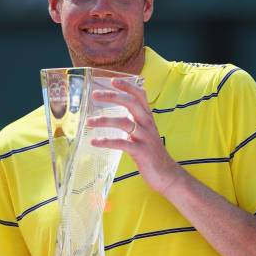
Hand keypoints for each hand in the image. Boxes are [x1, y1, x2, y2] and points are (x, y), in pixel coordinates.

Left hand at [88, 78, 182, 193]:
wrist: (166, 174)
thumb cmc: (152, 153)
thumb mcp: (144, 134)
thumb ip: (134, 124)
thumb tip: (116, 118)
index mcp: (148, 119)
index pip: (140, 96)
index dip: (127, 86)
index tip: (113, 80)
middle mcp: (148, 125)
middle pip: (131, 103)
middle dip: (112, 96)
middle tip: (95, 95)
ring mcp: (145, 138)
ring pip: (124, 123)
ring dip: (104, 120)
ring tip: (89, 121)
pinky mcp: (141, 152)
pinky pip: (122, 144)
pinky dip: (106, 142)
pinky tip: (94, 142)